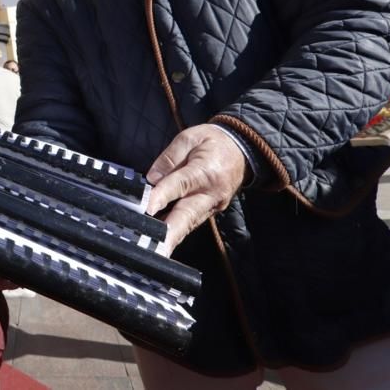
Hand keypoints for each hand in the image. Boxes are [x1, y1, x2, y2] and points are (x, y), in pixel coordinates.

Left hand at [145, 124, 246, 251]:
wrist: (242, 150)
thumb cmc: (212, 142)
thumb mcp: (189, 138)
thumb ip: (169, 158)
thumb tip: (151, 179)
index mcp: (205, 171)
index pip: (179, 184)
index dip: (162, 196)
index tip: (147, 207)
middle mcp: (211, 193)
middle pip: (187, 215)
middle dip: (170, 234)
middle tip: (156, 248)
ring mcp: (212, 206)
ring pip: (189, 224)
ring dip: (172, 238)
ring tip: (154, 251)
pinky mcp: (210, 212)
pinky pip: (191, 223)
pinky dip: (177, 232)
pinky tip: (160, 240)